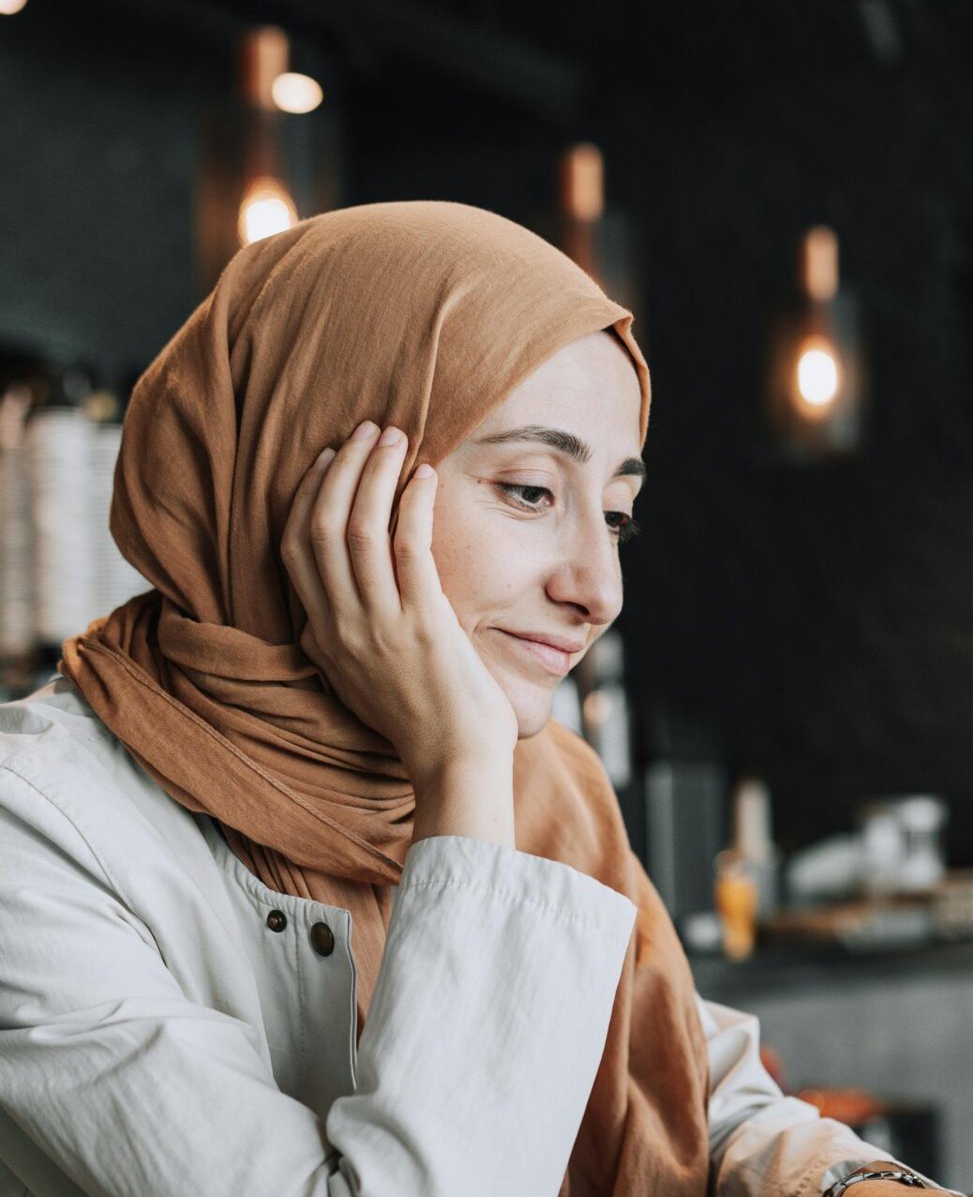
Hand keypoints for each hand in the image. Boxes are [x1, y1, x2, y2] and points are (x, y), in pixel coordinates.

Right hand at [280, 422, 518, 792]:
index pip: (294, 549)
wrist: (455, 765)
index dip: (307, 496)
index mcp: (321, 638)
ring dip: (375, 473)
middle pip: (318, 527)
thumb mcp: (365, 676)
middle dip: (340, 469)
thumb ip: (350, 634)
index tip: (328, 459)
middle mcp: (340, 628)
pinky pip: (407, 547)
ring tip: (395, 438)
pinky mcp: (421, 625)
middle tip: (365, 431)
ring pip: (355, 528)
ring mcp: (378, 626)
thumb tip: (351, 594)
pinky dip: (413, 503)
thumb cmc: (424, 720)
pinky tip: (425, 476)